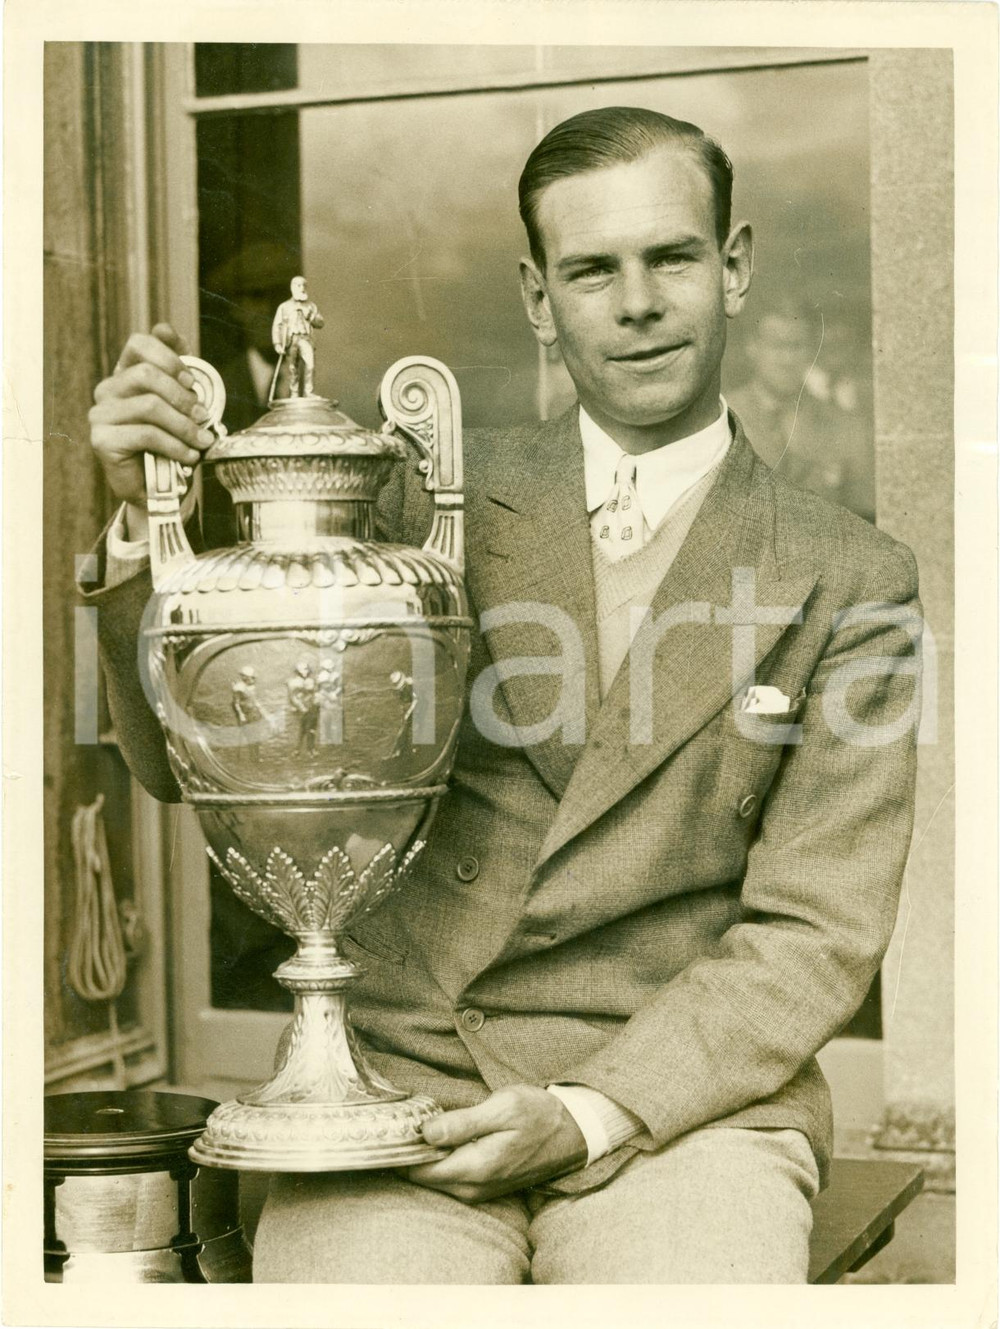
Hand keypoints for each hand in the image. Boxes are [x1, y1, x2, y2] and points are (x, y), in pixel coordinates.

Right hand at [89, 324, 212, 537]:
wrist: (158, 488)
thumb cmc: (172, 442)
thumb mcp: (182, 404)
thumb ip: (177, 369)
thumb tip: (165, 328)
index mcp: (126, 374)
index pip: (139, 343)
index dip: (170, 358)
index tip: (191, 381)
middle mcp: (108, 390)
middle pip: (147, 375)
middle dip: (183, 396)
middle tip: (203, 416)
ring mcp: (101, 414)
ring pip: (150, 406)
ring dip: (185, 426)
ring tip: (202, 441)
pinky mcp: (102, 439)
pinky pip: (146, 434)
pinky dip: (176, 446)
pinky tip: (189, 457)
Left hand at [404, 1085, 587, 1202]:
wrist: (573, 1134)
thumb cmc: (539, 1115)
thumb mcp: (504, 1107)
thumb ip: (463, 1123)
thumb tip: (426, 1133)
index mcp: (476, 1168)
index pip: (418, 1170)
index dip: (406, 1147)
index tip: (404, 1122)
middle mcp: (474, 1188)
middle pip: (423, 1177)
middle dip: (415, 1151)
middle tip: (417, 1117)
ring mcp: (479, 1191)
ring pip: (436, 1179)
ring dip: (430, 1155)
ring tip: (434, 1123)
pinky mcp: (484, 1188)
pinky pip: (451, 1178)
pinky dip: (444, 1160)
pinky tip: (450, 1137)